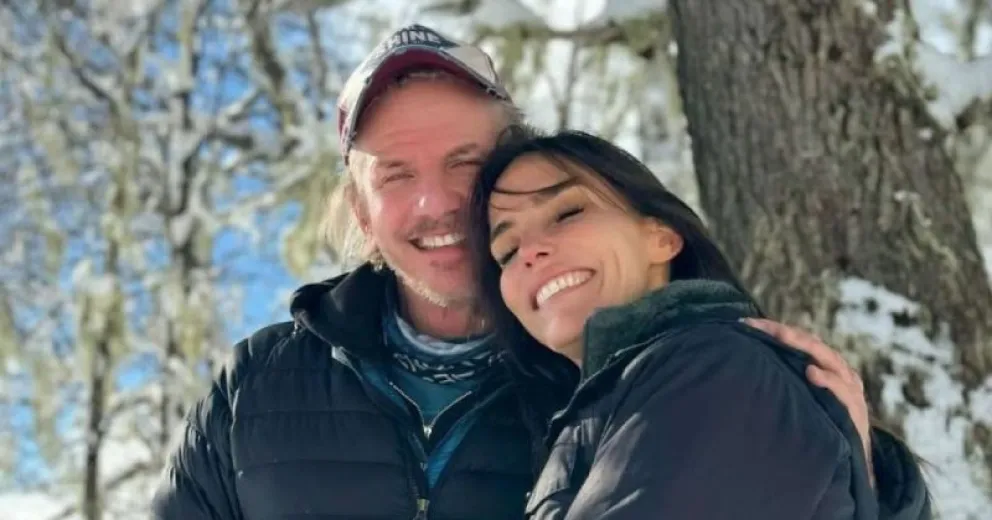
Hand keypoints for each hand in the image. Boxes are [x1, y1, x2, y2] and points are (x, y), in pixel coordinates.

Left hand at [743, 318, 874, 487]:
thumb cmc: (820, 424)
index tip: (745, 325)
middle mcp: (838, 370)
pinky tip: (812, 373)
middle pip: (812, 344)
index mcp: (825, 364)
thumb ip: (784, 379)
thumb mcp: (802, 397)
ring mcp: (849, 388)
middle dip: (784, 333)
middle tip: (758, 327)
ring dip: (805, 346)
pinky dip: (829, 381)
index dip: (774, 330)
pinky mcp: (855, 409)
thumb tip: (744, 363)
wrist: (851, 460)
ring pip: (828, 359)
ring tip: (782, 336)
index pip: (800, 339)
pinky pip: (843, 391)